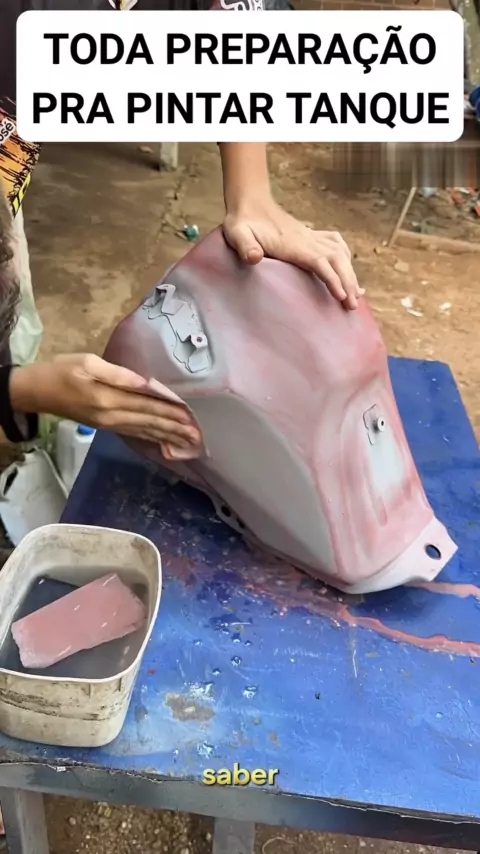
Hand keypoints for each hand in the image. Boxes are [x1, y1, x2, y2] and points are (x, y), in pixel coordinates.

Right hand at [9, 353, 201, 459]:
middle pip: (150, 422)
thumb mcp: (87, 363)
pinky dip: (152, 438)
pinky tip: (164, 442)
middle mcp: (112, 417)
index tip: (192, 416)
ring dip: (168, 436)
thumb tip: (145, 382)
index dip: (171, 411)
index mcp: (109, 399)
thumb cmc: (61, 371)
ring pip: (145, 431)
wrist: (38, 392)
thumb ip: (117, 374)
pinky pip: (135, 434)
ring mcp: (109, 425)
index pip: (147, 405)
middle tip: (199, 436)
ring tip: (189, 442)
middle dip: (176, 428)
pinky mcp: (107, 427)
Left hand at [223, 200, 363, 309]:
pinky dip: (346, 256)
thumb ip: (245, 246)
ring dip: (350, 272)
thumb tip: (253, 258)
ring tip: (357, 294)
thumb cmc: (242, 222)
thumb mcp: (237, 234)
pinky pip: (335, 243)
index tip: (342, 296)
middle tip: (352, 306)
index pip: (320, 261)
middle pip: (337, 259)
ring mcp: (310, 236)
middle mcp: (307, 239)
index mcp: (293, 244)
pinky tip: (348, 267)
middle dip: (348, 281)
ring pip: (340, 253)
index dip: (333, 279)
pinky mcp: (310, 236)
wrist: (249, 203)